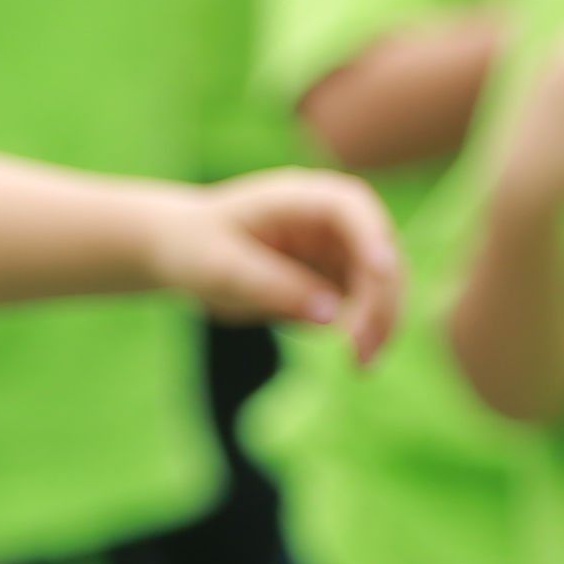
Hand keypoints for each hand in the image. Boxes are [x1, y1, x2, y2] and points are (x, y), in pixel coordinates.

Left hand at [152, 170, 401, 361]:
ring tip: (362, 365)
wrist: (181, 251)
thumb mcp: (222, 270)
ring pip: (382, 283)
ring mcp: (337, 248)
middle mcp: (328, 219)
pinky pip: (366, 304)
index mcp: (299, 198)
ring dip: (382, 321)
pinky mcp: (337, 277)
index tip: (382, 272)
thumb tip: (333, 314)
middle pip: (378, 251)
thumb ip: (274, 288)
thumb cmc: (195, 248)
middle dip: (381, 299)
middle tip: (364, 350)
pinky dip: (368, 330)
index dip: (373, 236)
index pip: (351, 206)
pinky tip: (356, 360)